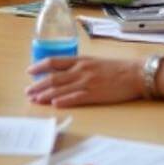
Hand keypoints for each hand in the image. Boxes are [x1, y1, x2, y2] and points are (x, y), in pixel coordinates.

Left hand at [26, 57, 143, 106]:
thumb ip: (80, 66)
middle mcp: (81, 70)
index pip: (54, 61)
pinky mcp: (95, 94)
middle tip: (27, 91)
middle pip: (53, 77)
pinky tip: (55, 103)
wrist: (136, 74)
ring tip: (34, 99)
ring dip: (45, 94)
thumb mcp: (96, 62)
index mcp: (81, 60)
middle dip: (38, 85)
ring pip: (61, 88)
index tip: (29, 71)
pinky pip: (76, 98)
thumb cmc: (117, 69)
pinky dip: (64, 100)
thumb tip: (65, 72)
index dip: (39, 66)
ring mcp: (87, 82)